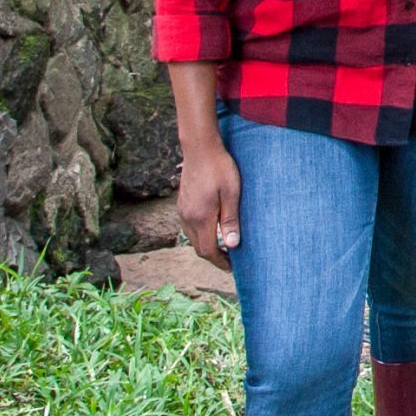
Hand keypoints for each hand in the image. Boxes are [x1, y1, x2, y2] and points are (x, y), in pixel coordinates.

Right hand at [177, 146, 242, 269]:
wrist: (200, 148)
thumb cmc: (220, 169)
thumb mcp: (232, 194)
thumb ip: (231, 220)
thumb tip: (232, 245)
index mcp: (200, 217)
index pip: (207, 250)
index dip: (220, 261)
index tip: (233, 267)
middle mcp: (187, 217)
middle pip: (198, 247)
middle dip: (214, 256)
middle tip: (232, 260)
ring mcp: (182, 210)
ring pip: (193, 237)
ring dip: (207, 245)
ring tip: (225, 246)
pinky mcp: (182, 203)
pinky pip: (190, 226)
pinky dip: (202, 234)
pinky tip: (213, 229)